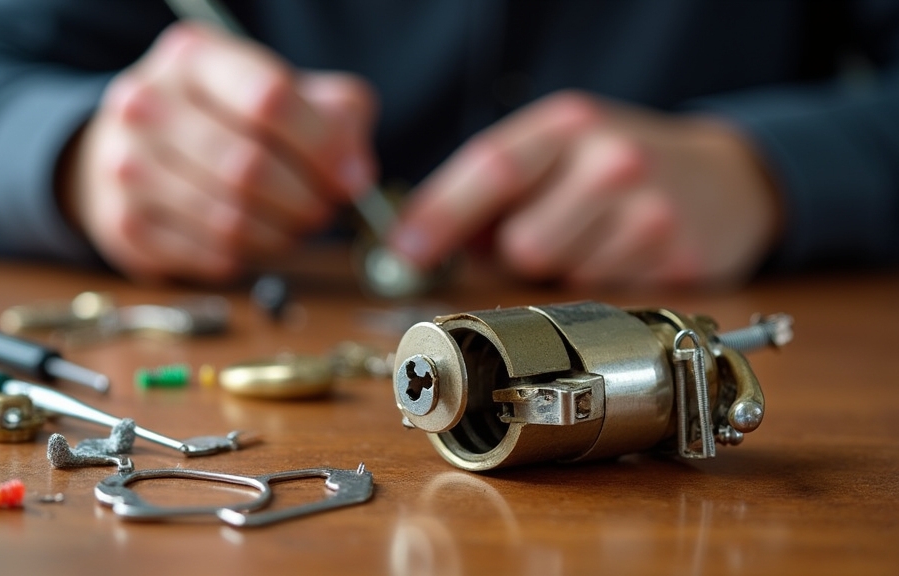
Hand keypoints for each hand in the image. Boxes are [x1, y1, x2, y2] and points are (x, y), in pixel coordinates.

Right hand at [58, 22, 376, 282]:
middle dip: (304, 200)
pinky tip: (253, 239)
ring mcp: (125, 164)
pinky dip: (246, 257)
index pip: (269, 99)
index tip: (349, 177)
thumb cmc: (229, 117)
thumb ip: (335, 118)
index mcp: (193, 57)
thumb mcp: (288, 92)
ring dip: (279, 235)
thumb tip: (354, 175)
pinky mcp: (124, 223)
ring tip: (293, 225)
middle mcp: (146, 103)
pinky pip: (208, 255)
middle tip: (323, 210)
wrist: (141, 145)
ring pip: (228, 219)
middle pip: (247, 166)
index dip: (321, 147)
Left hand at [389, 92, 781, 287]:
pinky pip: (603, 296)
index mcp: (570, 123)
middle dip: (516, 254)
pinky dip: (600, 285)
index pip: (491, 170)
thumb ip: (495, 187)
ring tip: (592, 237)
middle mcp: (613, 160)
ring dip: (561, 271)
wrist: (726, 177)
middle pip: (521, 244)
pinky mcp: (677, 261)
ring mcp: (651, 212)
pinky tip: (623, 255)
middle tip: (543, 232)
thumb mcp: (559, 148)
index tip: (404, 252)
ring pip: (560, 277)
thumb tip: (427, 244)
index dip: (439, 217)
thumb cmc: (618, 163)